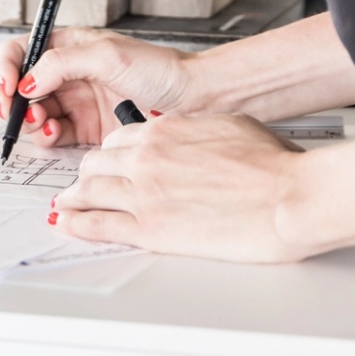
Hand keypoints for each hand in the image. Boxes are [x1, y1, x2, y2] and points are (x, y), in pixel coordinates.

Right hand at [0, 28, 197, 146]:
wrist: (192, 99)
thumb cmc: (158, 68)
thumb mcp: (107, 55)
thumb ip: (61, 64)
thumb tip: (27, 81)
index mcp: (69, 46)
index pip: (22, 51)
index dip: (6, 67)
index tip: (7, 86)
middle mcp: (68, 73)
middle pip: (21, 86)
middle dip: (12, 101)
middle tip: (14, 112)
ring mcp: (76, 101)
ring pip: (34, 114)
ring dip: (31, 121)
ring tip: (45, 124)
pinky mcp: (86, 128)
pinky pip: (54, 134)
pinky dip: (48, 137)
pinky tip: (57, 134)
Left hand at [52, 113, 309, 261]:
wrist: (288, 197)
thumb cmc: (273, 165)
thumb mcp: (229, 125)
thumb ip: (196, 131)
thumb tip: (190, 136)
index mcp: (165, 129)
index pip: (119, 139)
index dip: (110, 154)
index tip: (107, 163)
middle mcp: (147, 157)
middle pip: (96, 163)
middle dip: (89, 175)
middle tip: (83, 185)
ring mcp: (144, 194)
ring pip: (89, 192)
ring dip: (75, 199)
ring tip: (67, 206)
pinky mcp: (149, 230)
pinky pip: (97, 225)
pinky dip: (76, 224)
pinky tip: (66, 225)